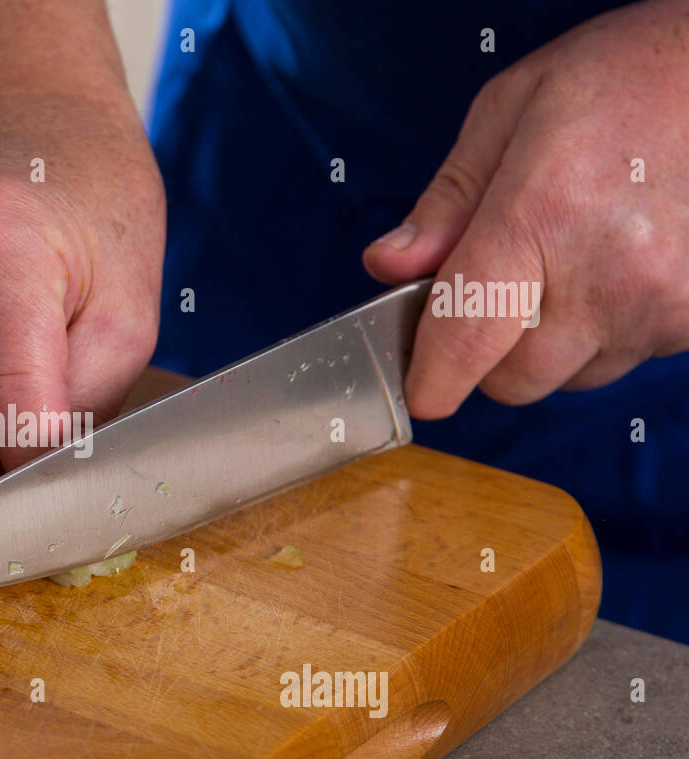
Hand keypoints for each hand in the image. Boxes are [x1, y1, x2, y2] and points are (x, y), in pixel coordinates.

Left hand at [363, 0, 688, 418]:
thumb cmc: (626, 78)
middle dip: (489, 349)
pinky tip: (617, 266)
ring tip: (574, 259)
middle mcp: (606, 274)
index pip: (466, 336)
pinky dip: (605, 330)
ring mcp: (659, 305)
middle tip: (500, 287)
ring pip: (567, 376)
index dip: (432, 379)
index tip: (421, 391)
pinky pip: (622, 359)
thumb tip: (388, 266)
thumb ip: (447, 200)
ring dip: (551, 341)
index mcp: (543, 214)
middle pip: (513, 379)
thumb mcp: (512, 110)